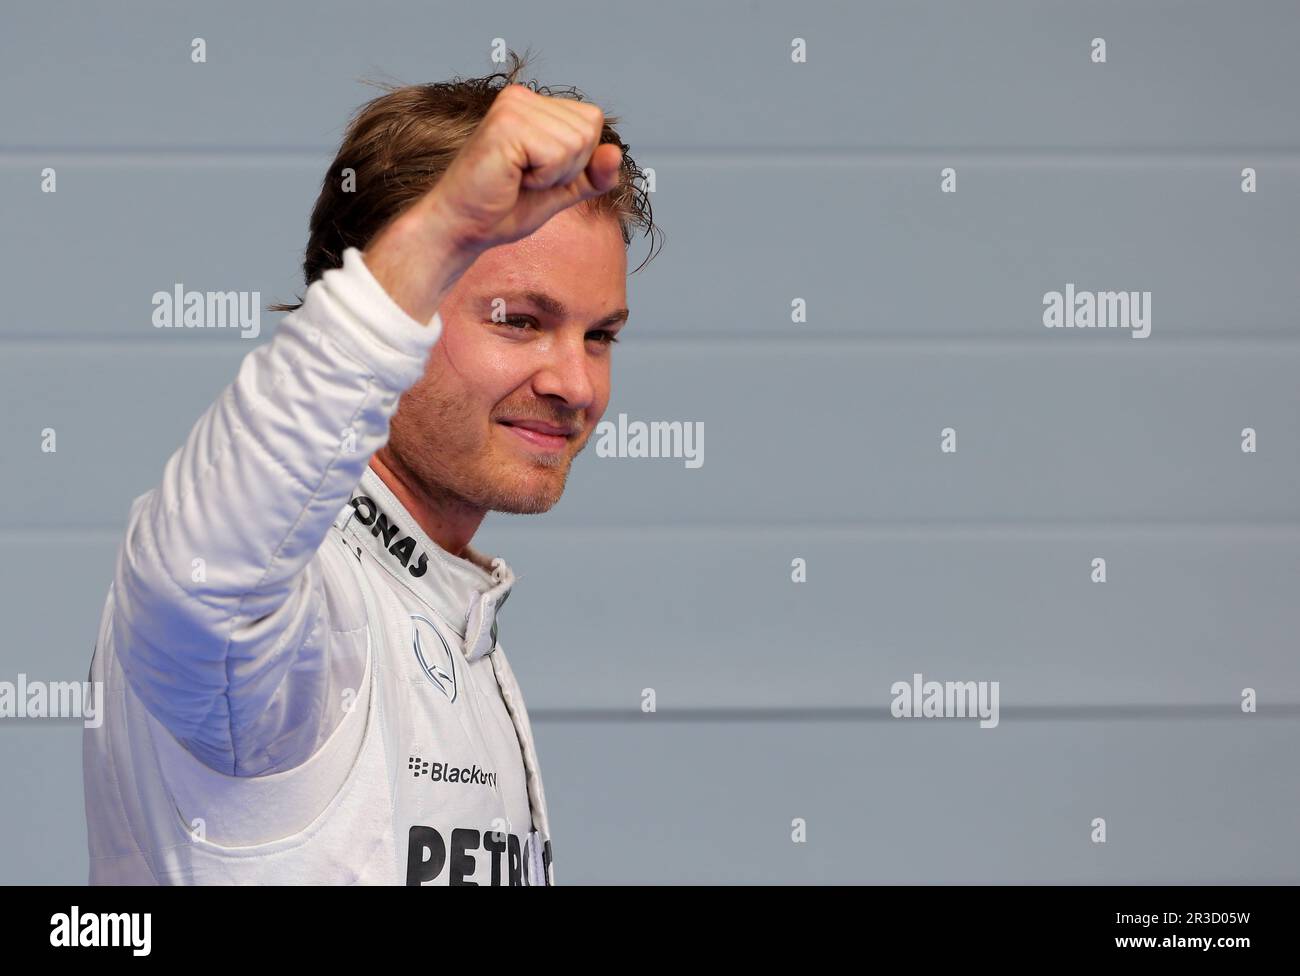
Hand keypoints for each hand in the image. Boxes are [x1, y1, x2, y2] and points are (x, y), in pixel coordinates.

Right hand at [362, 85, 622, 324]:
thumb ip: (593, 175)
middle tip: (526, 178)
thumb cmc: (504, 209)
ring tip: (518, 178)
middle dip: (568, 167)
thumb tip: (616, 154)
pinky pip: (558, 155)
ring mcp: (513, 107)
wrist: (464, 228)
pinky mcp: (506, 126)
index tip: (538, 173)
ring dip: (554, 174)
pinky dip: (543, 178)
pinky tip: (512, 178)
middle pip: (589, 129)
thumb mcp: (561, 191)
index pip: (592, 120)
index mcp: (532, 104)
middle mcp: (522, 98)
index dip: (578, 159)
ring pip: (577, 142)